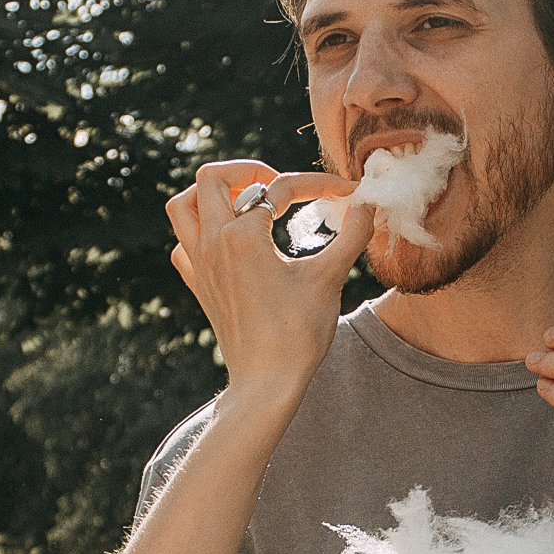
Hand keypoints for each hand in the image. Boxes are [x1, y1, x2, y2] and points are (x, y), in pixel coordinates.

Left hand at [167, 161, 372, 406]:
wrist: (268, 382)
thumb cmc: (299, 333)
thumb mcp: (330, 277)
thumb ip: (352, 233)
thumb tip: (370, 201)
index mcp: (242, 237)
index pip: (280, 189)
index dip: (318, 185)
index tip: (346, 195)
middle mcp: (212, 244)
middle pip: (212, 178)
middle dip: (248, 171)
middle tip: (279, 187)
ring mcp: (199, 264)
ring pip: (183, 205)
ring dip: (212, 194)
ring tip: (246, 201)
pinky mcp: (197, 285)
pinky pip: (183, 244)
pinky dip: (201, 231)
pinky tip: (230, 241)